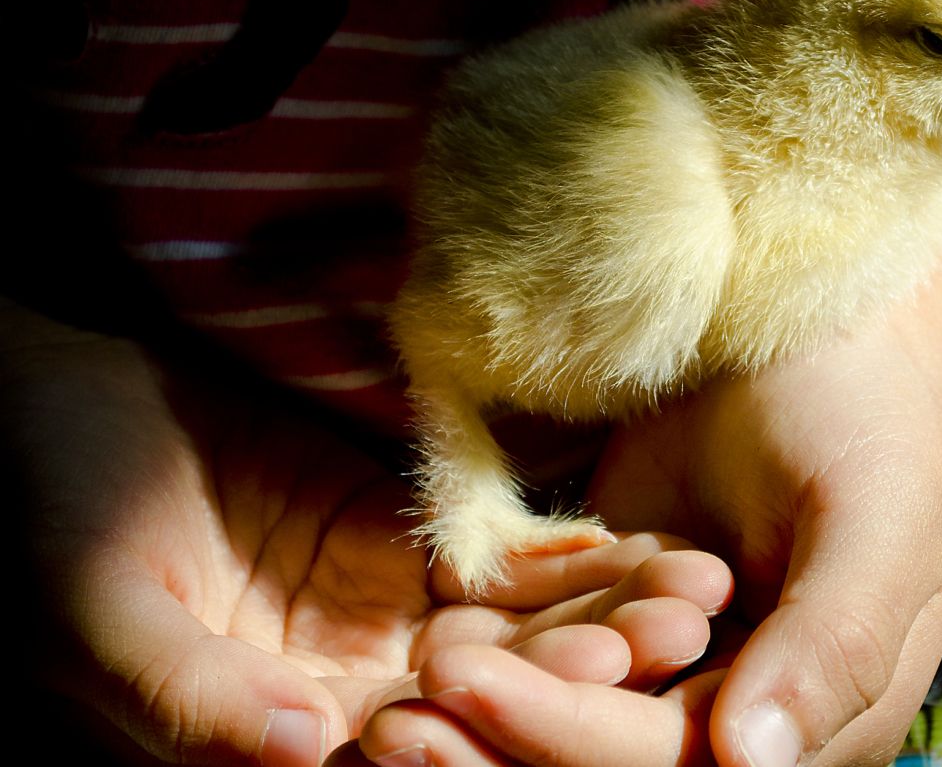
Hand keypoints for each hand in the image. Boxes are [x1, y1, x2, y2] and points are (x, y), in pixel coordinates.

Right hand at [9, 315, 730, 766]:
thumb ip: (195, 693)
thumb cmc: (40, 507)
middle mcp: (339, 693)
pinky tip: (643, 541)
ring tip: (692, 590)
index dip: (500, 734)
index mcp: (271, 735)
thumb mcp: (98, 609)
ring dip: (600, 614)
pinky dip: (564, 554)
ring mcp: (374, 619)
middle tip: (682, 635)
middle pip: (483, 702)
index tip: (598, 691)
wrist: (50, 395)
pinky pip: (491, 560)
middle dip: (582, 673)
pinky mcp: (393, 542)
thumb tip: (308, 752)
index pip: (406, 758)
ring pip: (508, 635)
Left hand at [359, 320, 941, 766]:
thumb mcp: (877, 519)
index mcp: (819, 724)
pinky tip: (424, 642)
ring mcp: (675, 668)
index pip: (678, 762)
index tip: (475, 690)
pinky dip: (489, 656)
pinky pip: (550, 653)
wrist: (823, 337)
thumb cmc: (868, 419)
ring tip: (384, 707)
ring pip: (566, 723)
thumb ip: (832, 643)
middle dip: (503, 744)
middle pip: (607, 761)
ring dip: (476, 722)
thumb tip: (752, 762)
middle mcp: (738, 714)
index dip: (571, 737)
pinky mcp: (622, 611)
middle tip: (392, 726)